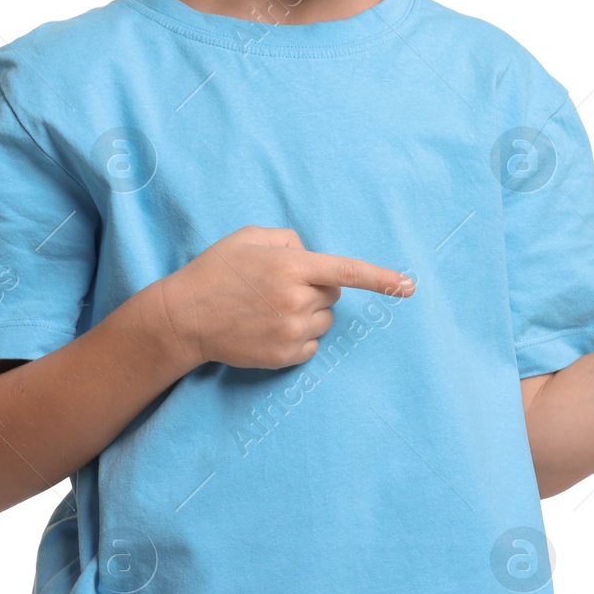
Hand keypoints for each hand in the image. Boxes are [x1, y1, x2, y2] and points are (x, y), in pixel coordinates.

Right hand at [157, 225, 414, 369]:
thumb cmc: (216, 271)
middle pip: (332, 294)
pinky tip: (266, 329)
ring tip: (267, 310)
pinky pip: (311, 345)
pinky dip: (298, 337)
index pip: (347, 271)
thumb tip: (312, 255)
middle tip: (277, 287)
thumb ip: (289, 240)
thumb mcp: (249, 238)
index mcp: (291, 265)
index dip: (381, 278)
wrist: (184, 317)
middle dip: (315, 288)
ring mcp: (291, 331)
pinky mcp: (285, 356)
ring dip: (307, 313)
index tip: (410, 286)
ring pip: (324, 321)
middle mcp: (296, 299)